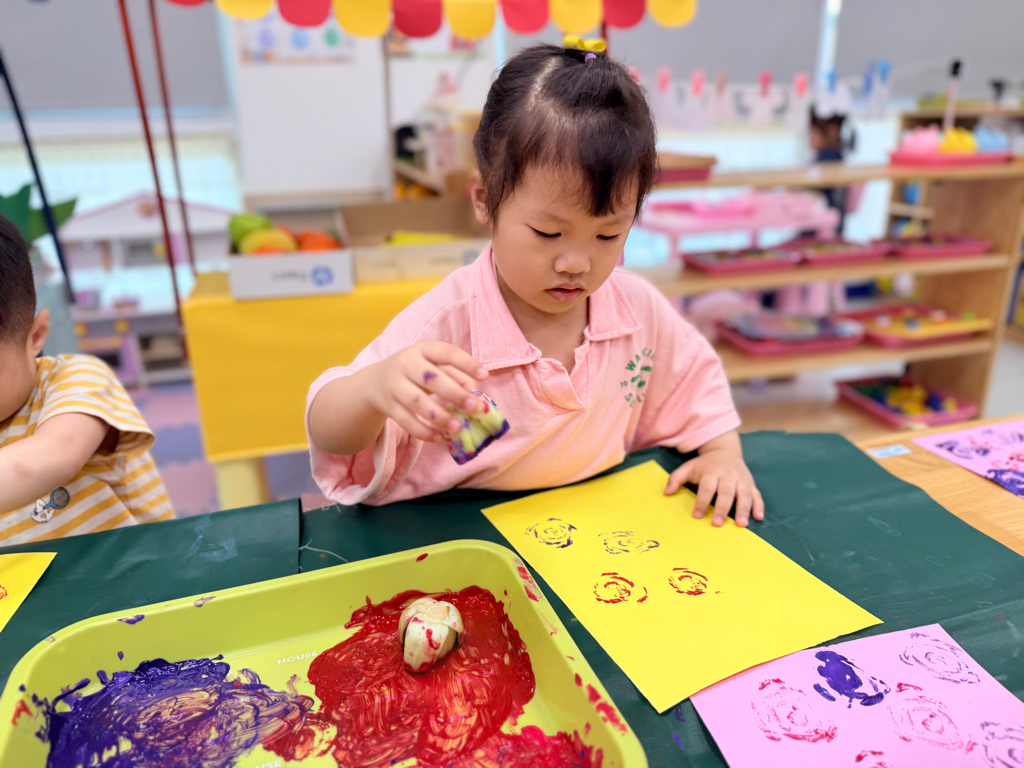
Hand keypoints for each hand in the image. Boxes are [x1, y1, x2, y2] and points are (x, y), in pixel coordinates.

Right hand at [367, 341, 487, 442]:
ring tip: (458, 428)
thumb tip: (473, 391)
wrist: (374, 382)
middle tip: (473, 407)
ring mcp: (394, 384)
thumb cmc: (414, 373)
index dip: (466, 363)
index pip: (446, 352)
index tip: (485, 376)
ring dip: (439, 416)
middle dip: (454, 393)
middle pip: (431, 379)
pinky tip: (440, 438)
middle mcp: (405, 363)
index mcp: (422, 349)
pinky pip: (406, 420)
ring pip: (417, 402)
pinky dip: (424, 432)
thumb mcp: (431, 366)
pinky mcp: (387, 405)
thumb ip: (455, 375)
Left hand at [664, 447, 764, 527]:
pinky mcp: (751, 484)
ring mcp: (741, 480)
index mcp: (711, 471)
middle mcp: (727, 475)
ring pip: (744, 494)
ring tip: (741, 524)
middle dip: (722, 508)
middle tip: (717, 523)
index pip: (706, 487)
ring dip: (743, 509)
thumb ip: (676, 478)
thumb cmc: (704, 465)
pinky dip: (758, 506)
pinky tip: (758, 517)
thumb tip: (666, 493)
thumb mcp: (688, 467)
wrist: (725, 451)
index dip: (702, 501)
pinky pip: (757, 495)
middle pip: (726, 492)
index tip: (697, 515)